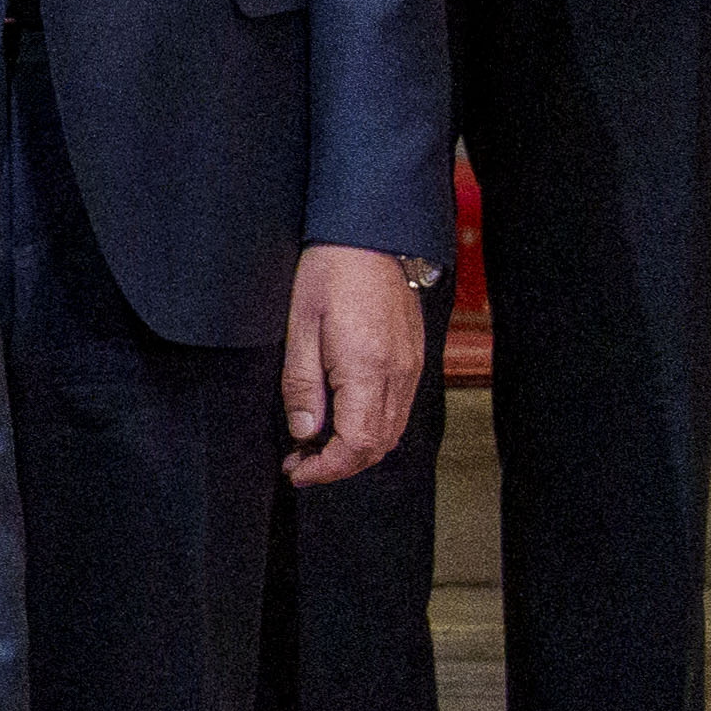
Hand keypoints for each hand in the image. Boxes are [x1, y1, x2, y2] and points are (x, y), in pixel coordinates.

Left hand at [279, 241, 435, 488]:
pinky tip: (341, 419)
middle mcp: (398, 375)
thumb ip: (302, 385)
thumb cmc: (328, 274)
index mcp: (368, 369)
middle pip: (378, 446)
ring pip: (391, 432)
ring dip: (355, 450)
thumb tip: (303, 433)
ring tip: (314, 446)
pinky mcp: (414, 359)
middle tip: (299, 463)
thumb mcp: (299, 327)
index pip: (357, 444)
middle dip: (338, 466)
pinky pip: (398, 410)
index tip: (297, 472)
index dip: (327, 469)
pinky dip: (371, 428)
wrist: (370, 237)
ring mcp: (411, 368)